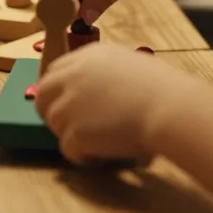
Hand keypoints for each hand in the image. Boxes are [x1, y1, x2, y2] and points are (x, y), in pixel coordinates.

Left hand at [36, 44, 189, 163]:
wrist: (169, 108)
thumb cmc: (162, 89)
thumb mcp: (128, 66)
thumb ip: (104, 74)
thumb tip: (96, 93)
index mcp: (88, 56)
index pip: (55, 71)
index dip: (58, 89)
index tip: (66, 103)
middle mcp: (73, 75)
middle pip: (43, 94)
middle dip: (51, 111)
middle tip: (68, 127)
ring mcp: (70, 103)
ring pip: (54, 122)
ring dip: (69, 134)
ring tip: (94, 143)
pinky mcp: (74, 131)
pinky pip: (67, 148)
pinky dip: (79, 155)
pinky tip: (96, 156)